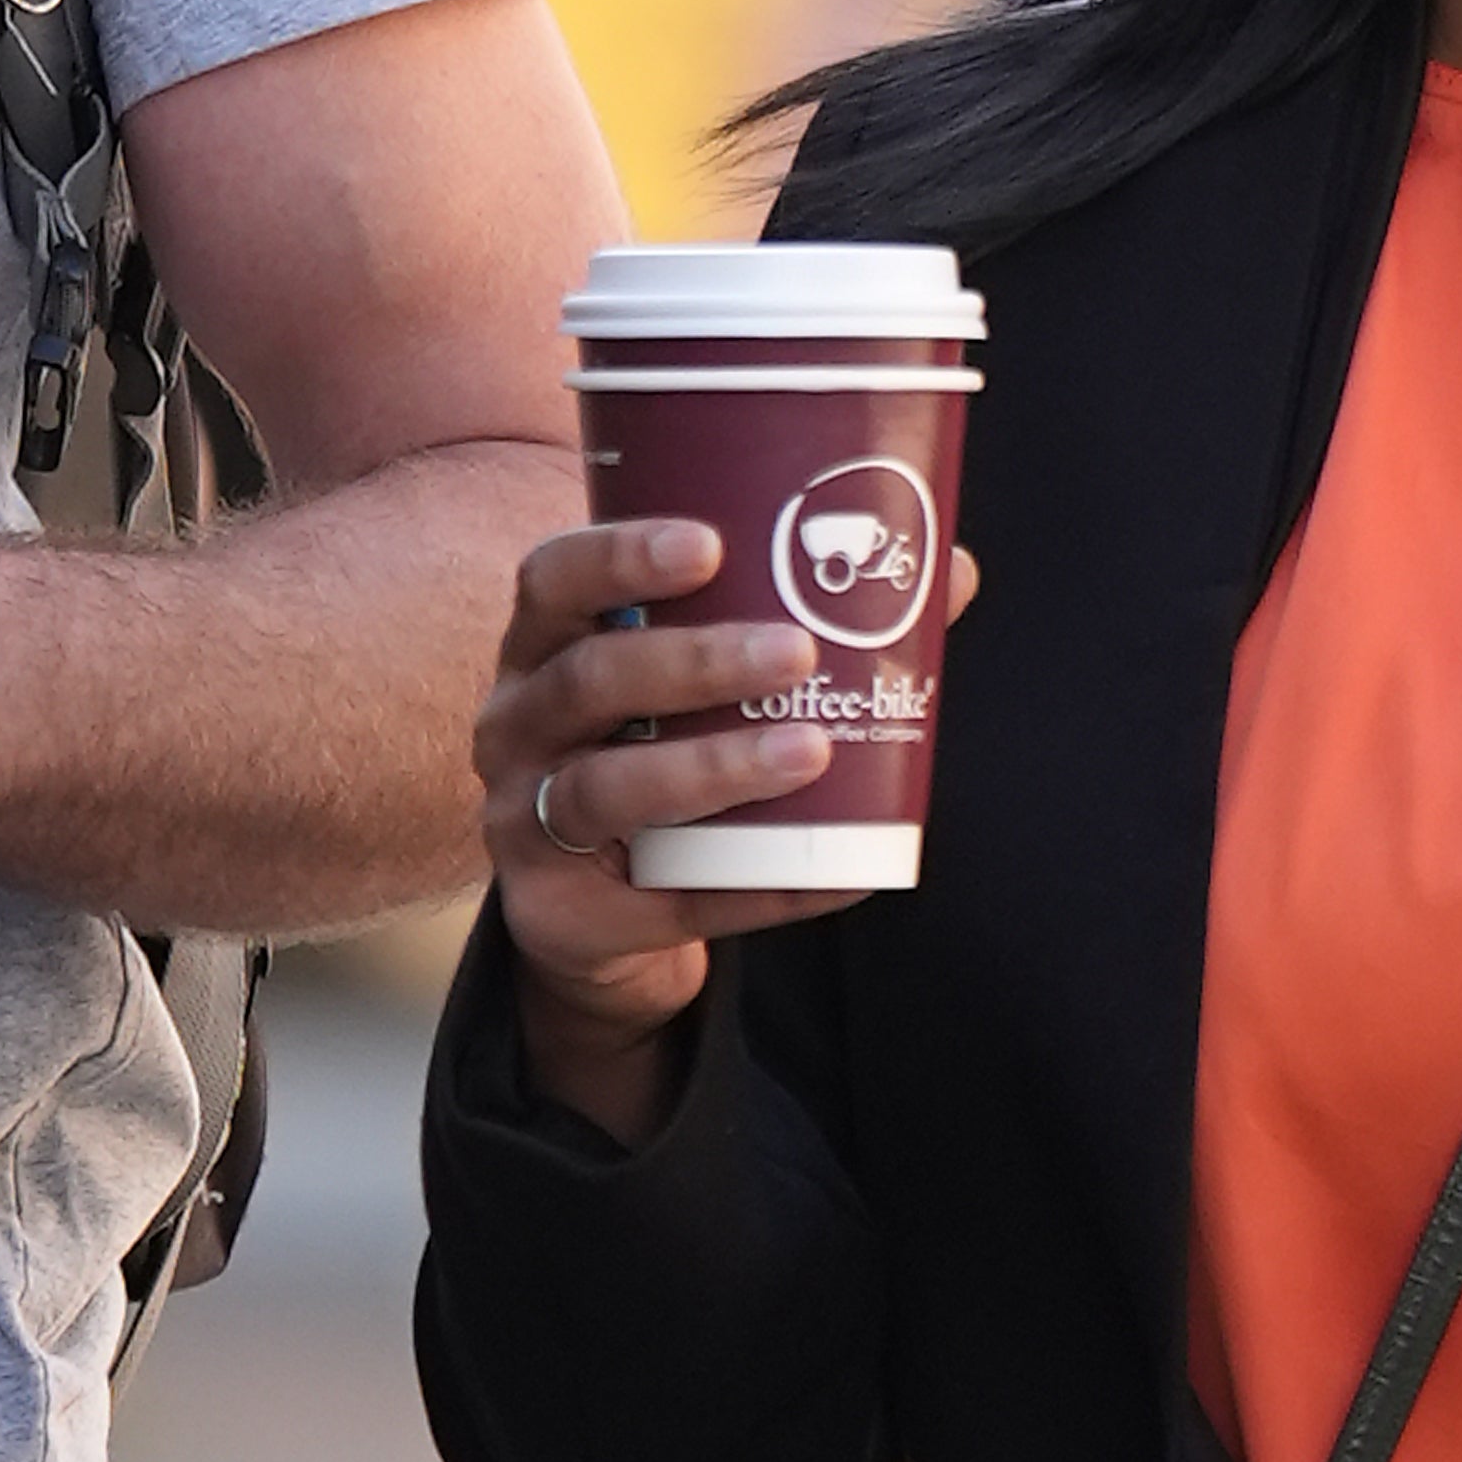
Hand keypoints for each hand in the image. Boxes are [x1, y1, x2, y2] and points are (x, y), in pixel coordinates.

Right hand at [472, 516, 967, 1143]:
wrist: (598, 918)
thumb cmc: (658, 755)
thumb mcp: (690, 688)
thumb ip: (795, 622)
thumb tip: (947, 571)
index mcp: (540, 648)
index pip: (550, 580)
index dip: (619, 556)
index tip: (710, 542)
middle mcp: (513, 727)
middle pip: (587, 679)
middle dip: (693, 661)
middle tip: (795, 650)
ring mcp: (524, 825)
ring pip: (606, 789)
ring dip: (712, 767)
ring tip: (810, 752)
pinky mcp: (558, 918)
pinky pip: (664, 905)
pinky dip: (756, 889)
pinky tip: (835, 872)